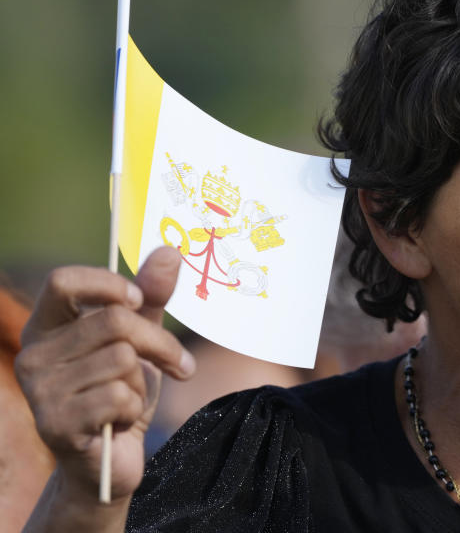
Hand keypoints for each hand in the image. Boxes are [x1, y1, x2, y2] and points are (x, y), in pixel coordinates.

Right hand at [15, 247, 194, 504]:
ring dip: (143, 382)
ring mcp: (39, 391)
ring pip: (122, 360)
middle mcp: (33, 354)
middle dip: (158, 343)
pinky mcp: (55, 425)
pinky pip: (119, 396)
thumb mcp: (142, 339)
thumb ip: (152, 297)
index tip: (140, 301)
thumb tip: (169, 250)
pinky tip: (119, 421)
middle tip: (178, 363)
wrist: (112, 458)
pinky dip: (134, 408)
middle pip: (113, 321)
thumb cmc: (122, 390)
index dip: (108, 284)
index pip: (63, 280)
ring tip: (130, 399)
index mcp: (46, 325)